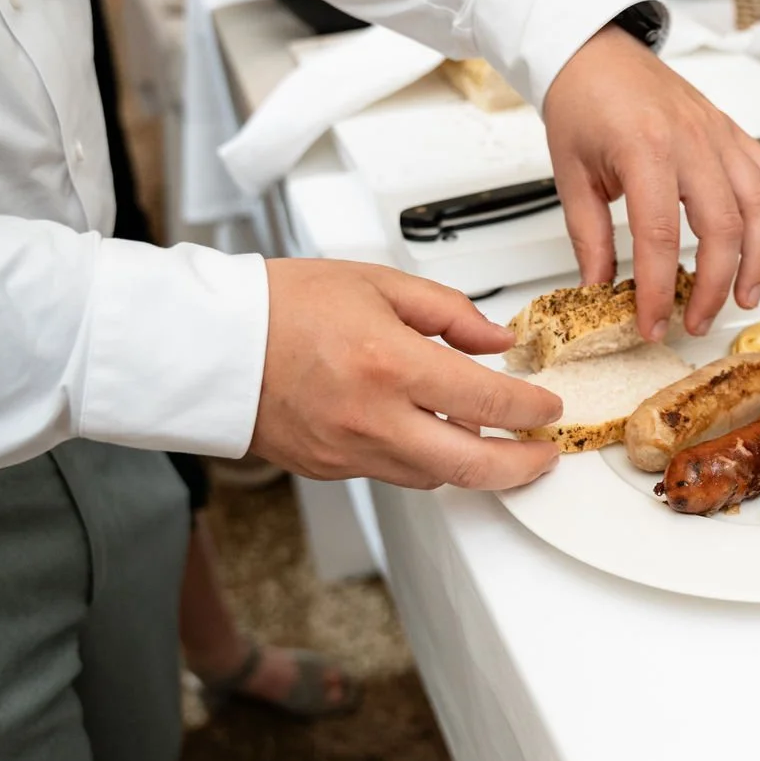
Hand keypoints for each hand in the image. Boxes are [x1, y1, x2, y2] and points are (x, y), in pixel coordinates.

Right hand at [248, 259, 562, 489]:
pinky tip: (431, 434)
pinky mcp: (331, 468)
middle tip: (544, 454)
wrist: (212, 343)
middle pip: (471, 466)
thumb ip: (450, 312)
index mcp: (389, 362)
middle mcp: (372, 417)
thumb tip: (498, 341)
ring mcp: (349, 451)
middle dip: (522, 466)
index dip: (530, 409)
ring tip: (491, 439)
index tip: (547, 406)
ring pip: (435, 477)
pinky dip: (424, 459)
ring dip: (472, 464)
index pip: (487, 401)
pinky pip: (395, 473)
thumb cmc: (283, 305)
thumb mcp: (377, 283)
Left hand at [544, 25, 759, 340]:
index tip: (653, 324)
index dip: (659, 291)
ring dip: (758, 261)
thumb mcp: (570, 174)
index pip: (660, 237)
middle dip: (715, 287)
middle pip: (723, 229)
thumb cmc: (582, 102)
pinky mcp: (732, 132)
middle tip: (696, 321)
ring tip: (745, 297)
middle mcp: (692, 141)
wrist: (595, 50)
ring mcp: (718, 135)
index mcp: (645, 149)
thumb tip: (600, 288)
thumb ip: (588, 236)